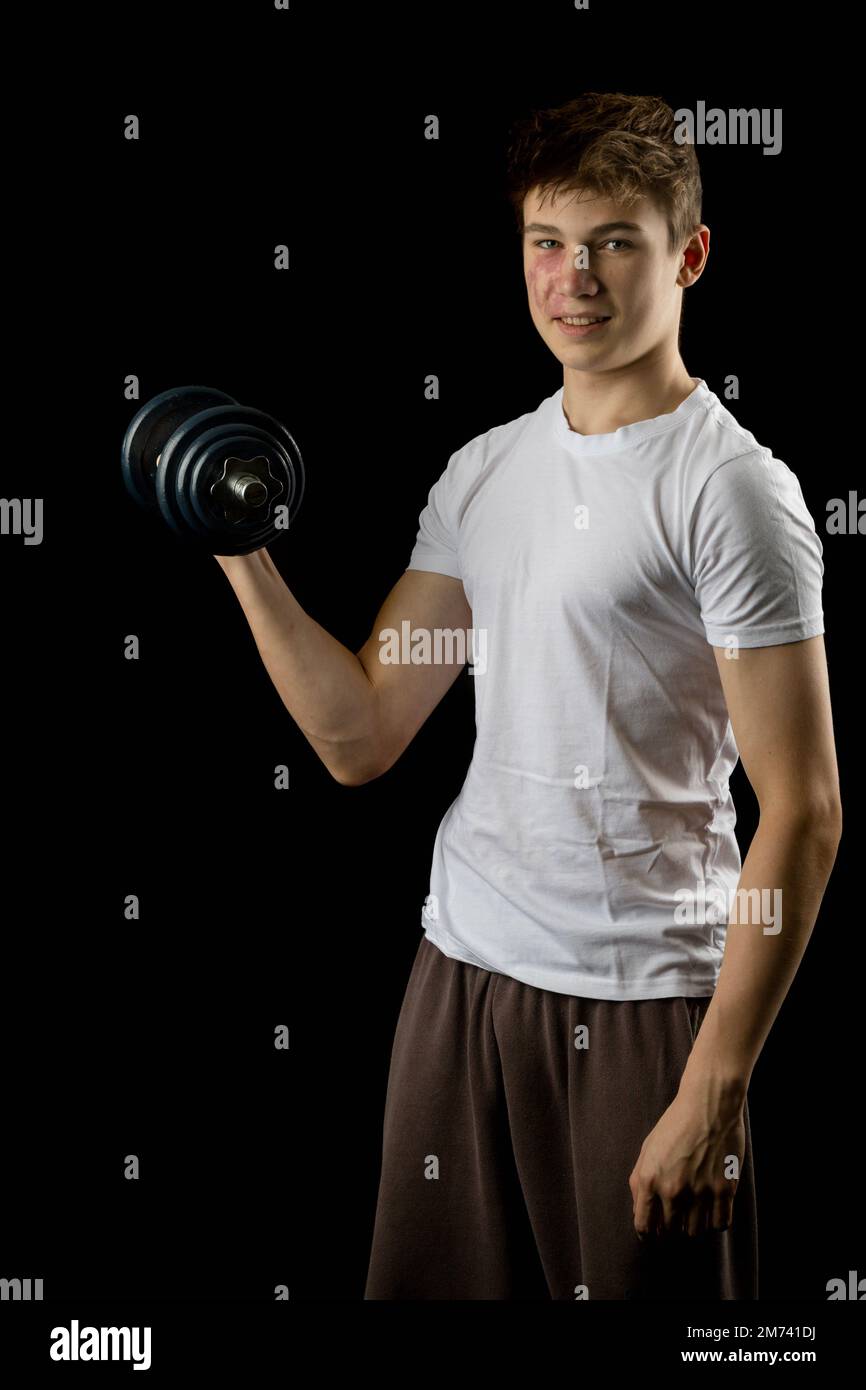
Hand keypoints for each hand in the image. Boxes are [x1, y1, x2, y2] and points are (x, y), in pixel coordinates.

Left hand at [628, 1084, 744, 1238]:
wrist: (709, 1105)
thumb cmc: (676, 1124)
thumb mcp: (647, 1149)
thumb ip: (639, 1182)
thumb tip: (640, 1212)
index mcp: (650, 1180)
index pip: (644, 1226)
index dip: (647, 1233)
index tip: (653, 1232)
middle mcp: (674, 1191)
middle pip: (671, 1231)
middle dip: (671, 1227)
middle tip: (677, 1215)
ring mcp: (701, 1192)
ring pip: (696, 1232)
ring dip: (694, 1225)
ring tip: (695, 1210)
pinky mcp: (725, 1191)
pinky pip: (720, 1224)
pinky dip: (716, 1222)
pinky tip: (712, 1209)